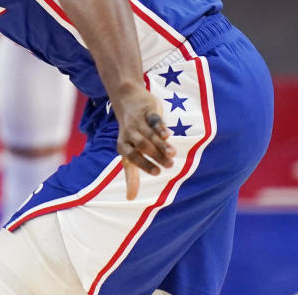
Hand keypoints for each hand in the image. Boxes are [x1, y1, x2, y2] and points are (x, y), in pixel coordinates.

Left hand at [112, 84, 175, 199]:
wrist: (126, 99)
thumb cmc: (131, 134)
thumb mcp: (128, 153)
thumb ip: (131, 174)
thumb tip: (130, 198)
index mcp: (124, 145)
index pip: (132, 158)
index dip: (144, 165)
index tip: (157, 172)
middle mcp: (130, 133)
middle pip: (143, 146)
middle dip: (156, 156)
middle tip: (169, 165)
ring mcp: (139, 122)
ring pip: (149, 134)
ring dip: (161, 145)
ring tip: (173, 154)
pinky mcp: (148, 110)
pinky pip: (153, 120)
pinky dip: (159, 127)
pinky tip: (167, 135)